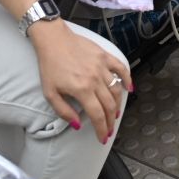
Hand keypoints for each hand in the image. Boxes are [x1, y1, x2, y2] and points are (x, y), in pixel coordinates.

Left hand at [31, 22, 130, 144]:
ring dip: (118, 105)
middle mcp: (95, 79)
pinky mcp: (105, 56)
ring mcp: (102, 67)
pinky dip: (127, 79)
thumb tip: (77, 124)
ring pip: (116, 90)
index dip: (101, 129)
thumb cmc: (50, 65)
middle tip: (109, 130)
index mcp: (81, 90)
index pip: (97, 115)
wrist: (53, 40)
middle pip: (109, 105)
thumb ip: (63, 111)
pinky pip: (121, 69)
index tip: (103, 137)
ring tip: (115, 114)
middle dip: (110, 121)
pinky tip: (129, 88)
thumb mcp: (50, 93)